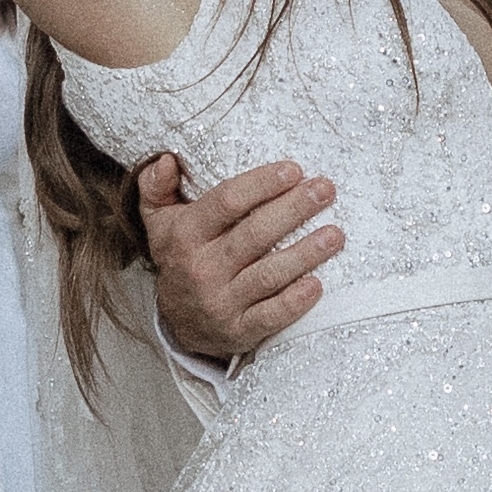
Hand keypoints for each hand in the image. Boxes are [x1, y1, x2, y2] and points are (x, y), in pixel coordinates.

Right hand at [141, 149, 339, 358]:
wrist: (178, 322)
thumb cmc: (181, 258)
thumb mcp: (159, 221)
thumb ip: (156, 186)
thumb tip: (167, 160)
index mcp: (186, 235)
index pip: (227, 201)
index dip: (262, 184)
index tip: (294, 170)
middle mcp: (202, 268)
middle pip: (255, 234)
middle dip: (294, 209)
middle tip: (325, 190)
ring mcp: (220, 302)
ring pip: (268, 275)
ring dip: (305, 254)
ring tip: (335, 234)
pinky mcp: (238, 331)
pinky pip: (270, 316)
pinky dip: (294, 302)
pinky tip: (318, 284)